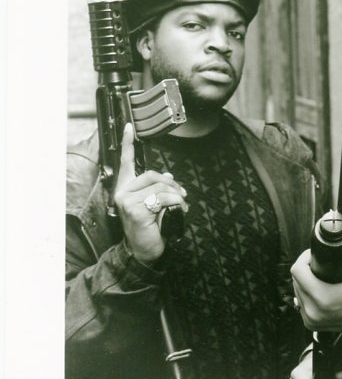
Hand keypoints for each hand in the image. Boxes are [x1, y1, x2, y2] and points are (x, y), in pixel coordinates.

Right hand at [113, 124, 187, 263]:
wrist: (144, 251)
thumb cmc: (150, 228)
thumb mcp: (154, 204)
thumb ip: (157, 188)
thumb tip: (169, 176)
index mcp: (126, 188)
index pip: (125, 162)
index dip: (127, 144)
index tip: (128, 127)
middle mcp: (123, 193)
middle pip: (151, 175)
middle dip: (170, 183)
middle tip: (181, 194)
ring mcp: (127, 201)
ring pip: (159, 186)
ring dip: (175, 195)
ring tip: (181, 205)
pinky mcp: (135, 209)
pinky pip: (161, 198)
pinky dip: (174, 202)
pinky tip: (179, 210)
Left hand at [291, 226, 341, 332]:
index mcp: (324, 299)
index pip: (297, 271)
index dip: (304, 258)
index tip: (315, 255)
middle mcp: (314, 312)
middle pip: (296, 280)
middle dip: (305, 268)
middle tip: (320, 263)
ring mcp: (311, 320)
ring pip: (297, 291)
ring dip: (304, 281)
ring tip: (320, 274)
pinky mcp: (312, 324)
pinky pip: (301, 302)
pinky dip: (306, 293)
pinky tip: (318, 288)